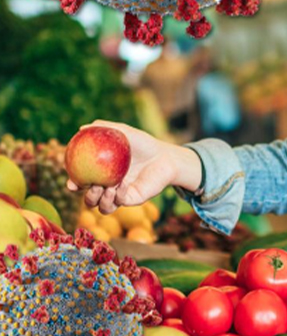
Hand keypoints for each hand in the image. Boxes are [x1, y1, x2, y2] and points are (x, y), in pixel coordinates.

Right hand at [66, 120, 201, 213]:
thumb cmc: (144, 144)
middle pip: (90, 200)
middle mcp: (109, 186)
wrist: (165, 156)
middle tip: (93, 185)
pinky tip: (123, 184)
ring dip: (100, 200)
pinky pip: (120, 202)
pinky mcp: (132, 199)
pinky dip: (118, 196)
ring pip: (102, 208)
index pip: (83, 182)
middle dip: (87, 197)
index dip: (74, 185)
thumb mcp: (123, 132)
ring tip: (107, 187)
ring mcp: (120, 195)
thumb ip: (103, 128)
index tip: (71, 183)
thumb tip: (81, 129)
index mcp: (103, 173)